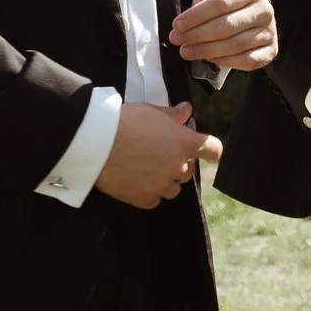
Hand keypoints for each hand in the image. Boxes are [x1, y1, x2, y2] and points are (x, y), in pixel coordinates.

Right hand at [97, 101, 221, 208]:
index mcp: (185, 144)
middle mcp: (178, 167)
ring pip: (173, 188)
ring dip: (166, 180)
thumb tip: (186, 111)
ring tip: (147, 169)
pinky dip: (150, 192)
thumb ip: (173, 115)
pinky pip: (155, 199)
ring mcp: (162, 186)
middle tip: (159, 153)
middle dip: (179, 162)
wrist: (97, 143)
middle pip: (189, 170)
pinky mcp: (144, 199)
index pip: (213, 150)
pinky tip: (137, 181)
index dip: (210, 149)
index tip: (205, 151)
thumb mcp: (152, 111)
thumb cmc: (125, 122)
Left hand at [170, 0, 277, 70]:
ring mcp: (270, 30)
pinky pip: (248, 60)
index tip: (176, 24)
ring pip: (235, 45)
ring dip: (206, 51)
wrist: (242, 15)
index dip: (196, 15)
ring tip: (186, 51)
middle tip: (178, 40)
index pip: (221, 3)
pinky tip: (210, 59)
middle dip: (197, 35)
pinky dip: (227, 62)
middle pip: (226, 26)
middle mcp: (266, 8)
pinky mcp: (270, 50)